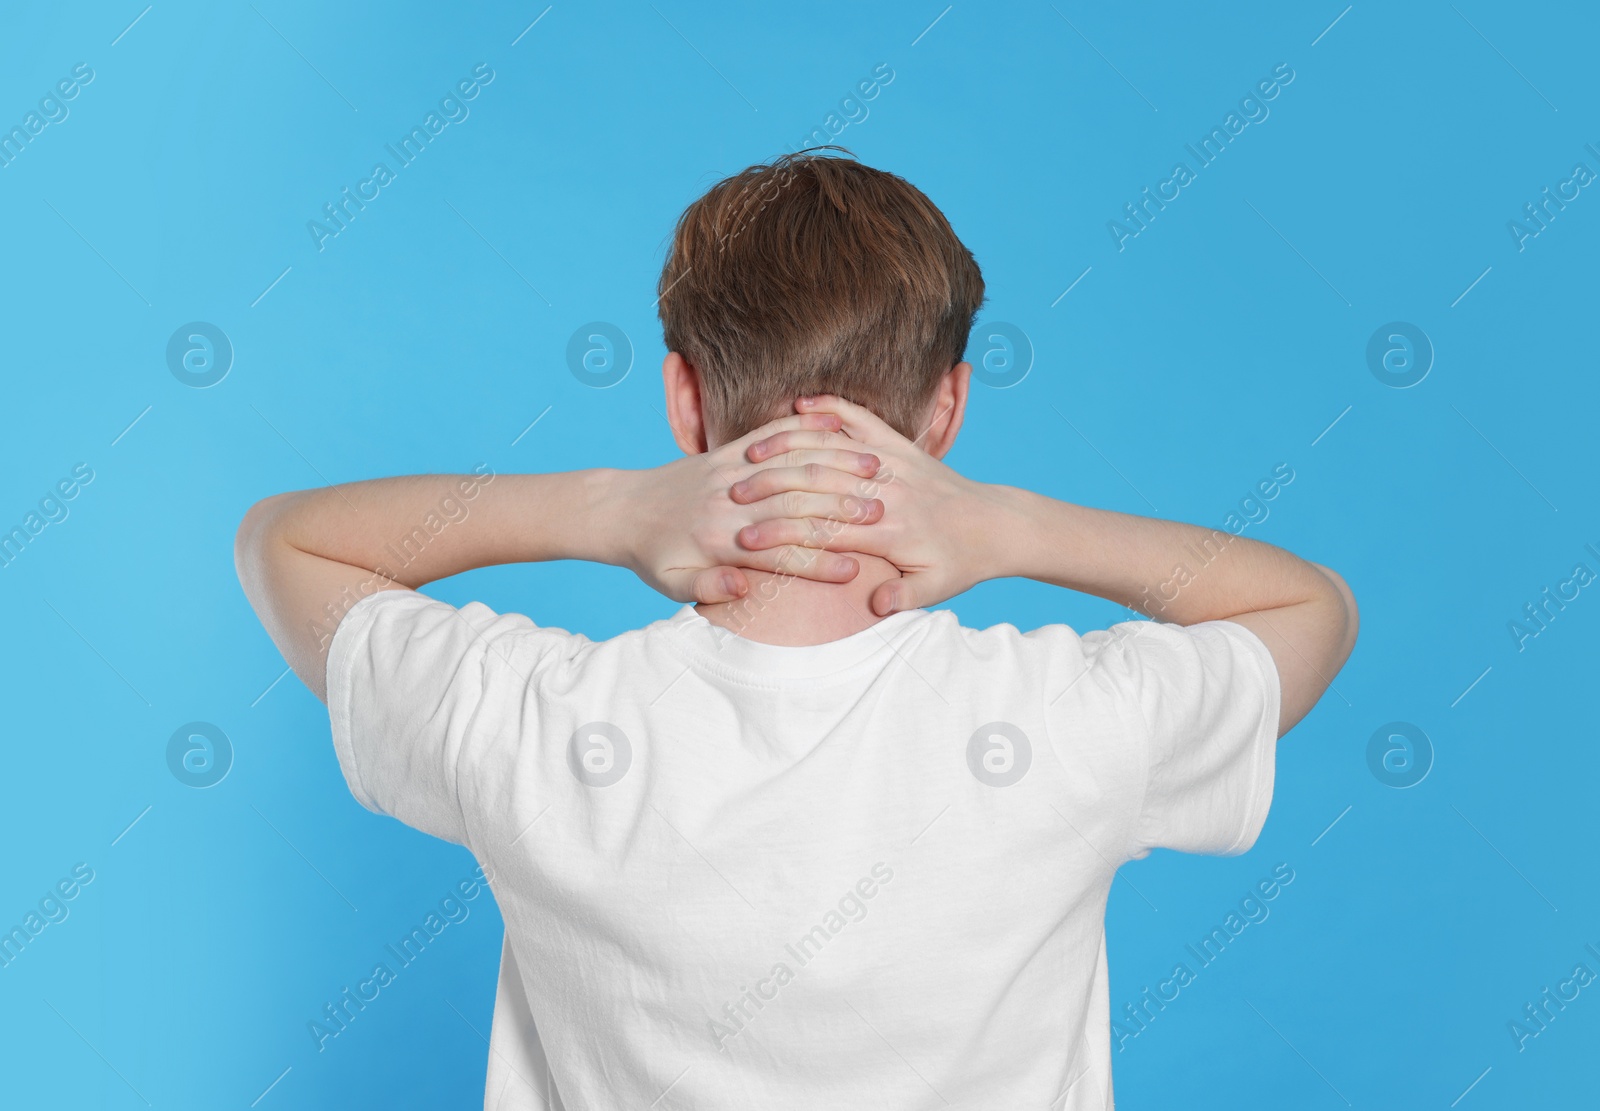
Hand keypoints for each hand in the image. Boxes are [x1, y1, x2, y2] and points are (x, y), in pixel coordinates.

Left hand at [621, 410, 887, 603]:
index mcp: (719, 541)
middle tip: (881, 516)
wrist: (622, 510)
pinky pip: (773, 435)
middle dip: (839, 511)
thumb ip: (707, 588)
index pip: (778, 553)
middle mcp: (729, 502)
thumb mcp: (671, 585)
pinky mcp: (728, 451)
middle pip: (794, 504)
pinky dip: (807, 430)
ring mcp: (730, 471)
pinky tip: (840, 429)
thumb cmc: (652, 556)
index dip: (817, 563)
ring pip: (791, 465)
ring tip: (873, 473)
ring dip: (834, 466)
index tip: (854, 572)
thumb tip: (744, 589)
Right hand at [731, 393, 1006, 614]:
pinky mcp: (900, 444)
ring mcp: (894, 462)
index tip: (744, 541)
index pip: (826, 532)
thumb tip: (875, 601)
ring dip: (790, 448)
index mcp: (892, 531)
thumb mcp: (937, 588)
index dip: (783, 537)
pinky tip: (799, 404)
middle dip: (772, 490)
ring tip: (750, 456)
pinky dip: (831, 409)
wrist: (996, 524)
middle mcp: (889, 491)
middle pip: (819, 487)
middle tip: (730, 495)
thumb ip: (904, 595)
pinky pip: (861, 419)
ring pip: (833, 447)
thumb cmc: (962, 564)